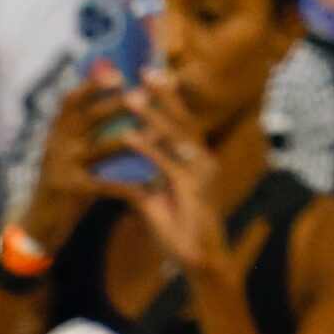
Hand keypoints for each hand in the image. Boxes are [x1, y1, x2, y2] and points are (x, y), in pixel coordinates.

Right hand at [18, 59, 130, 250]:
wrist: (39, 223)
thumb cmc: (67, 181)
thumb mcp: (72, 151)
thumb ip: (90, 128)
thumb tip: (126, 98)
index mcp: (59, 130)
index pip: (72, 99)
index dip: (93, 85)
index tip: (118, 75)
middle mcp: (58, 144)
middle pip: (90, 117)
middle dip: (118, 104)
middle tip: (144, 95)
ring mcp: (63, 167)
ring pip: (101, 148)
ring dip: (130, 140)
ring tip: (155, 133)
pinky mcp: (71, 191)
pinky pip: (104, 184)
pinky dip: (127, 185)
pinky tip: (146, 185)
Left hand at [98, 76, 234, 282]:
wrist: (200, 261)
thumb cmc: (181, 232)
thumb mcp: (161, 200)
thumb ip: (149, 184)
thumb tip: (131, 178)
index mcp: (198, 161)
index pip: (184, 122)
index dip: (168, 99)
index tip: (151, 77)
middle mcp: (204, 161)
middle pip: (184, 119)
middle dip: (164, 95)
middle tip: (144, 71)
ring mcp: (200, 173)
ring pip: (176, 136)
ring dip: (153, 115)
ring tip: (131, 97)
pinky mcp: (191, 188)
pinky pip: (166, 162)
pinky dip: (147, 147)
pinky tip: (129, 135)